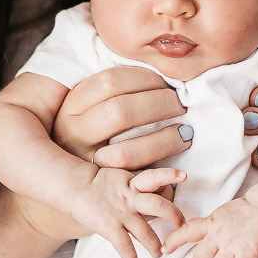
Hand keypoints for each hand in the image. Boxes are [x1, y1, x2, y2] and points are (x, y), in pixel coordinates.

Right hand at [52, 66, 191, 171]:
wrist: (80, 178)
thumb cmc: (98, 130)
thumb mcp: (96, 104)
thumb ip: (119, 89)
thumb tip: (161, 71)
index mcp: (72, 105)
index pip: (109, 81)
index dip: (144, 78)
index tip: (166, 81)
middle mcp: (72, 134)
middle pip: (120, 112)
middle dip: (158, 105)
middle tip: (180, 104)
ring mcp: (86, 163)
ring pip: (127, 151)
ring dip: (164, 139)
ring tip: (185, 131)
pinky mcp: (105, 185)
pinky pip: (136, 177)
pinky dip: (161, 164)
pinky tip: (176, 153)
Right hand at [72, 167, 186, 257]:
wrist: (74, 187)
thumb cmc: (98, 184)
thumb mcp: (120, 178)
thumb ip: (136, 186)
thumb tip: (154, 191)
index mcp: (133, 183)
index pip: (155, 176)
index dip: (170, 175)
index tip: (184, 176)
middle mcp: (131, 197)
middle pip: (158, 205)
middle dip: (174, 217)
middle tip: (181, 226)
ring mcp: (121, 213)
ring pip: (145, 230)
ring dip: (155, 245)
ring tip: (159, 253)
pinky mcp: (110, 226)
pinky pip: (124, 245)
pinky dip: (130, 256)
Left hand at [163, 197, 257, 257]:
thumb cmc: (250, 210)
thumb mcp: (224, 214)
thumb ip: (214, 228)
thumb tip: (209, 241)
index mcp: (211, 223)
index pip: (187, 232)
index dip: (173, 241)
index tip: (164, 250)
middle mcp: (218, 235)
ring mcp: (233, 245)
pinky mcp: (248, 253)